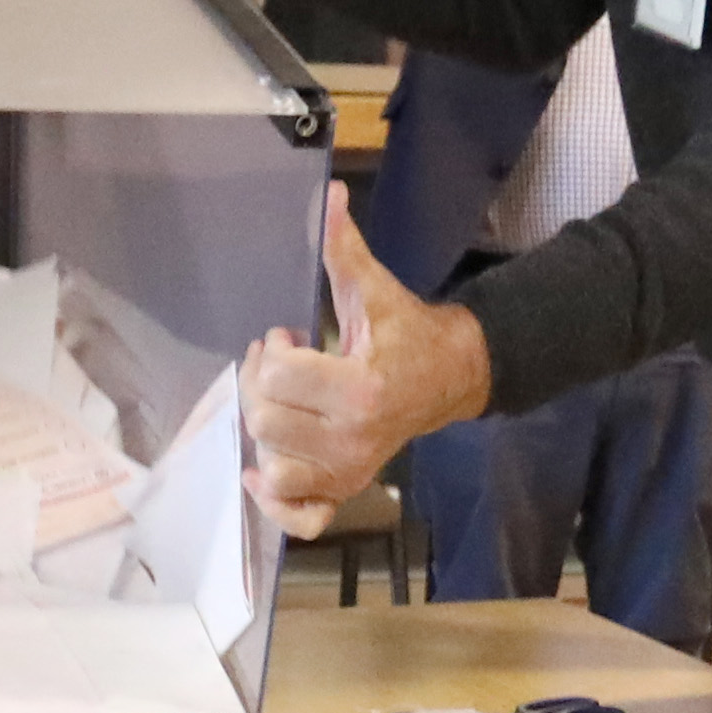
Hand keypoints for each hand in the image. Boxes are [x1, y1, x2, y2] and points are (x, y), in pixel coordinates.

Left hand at [247, 188, 489, 538]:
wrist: (451, 377)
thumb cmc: (405, 332)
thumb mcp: (373, 289)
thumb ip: (342, 248)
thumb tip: (329, 194)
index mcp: (360, 388)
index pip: (277, 377)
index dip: (271, 351)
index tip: (288, 337)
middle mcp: (353, 438)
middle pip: (264, 422)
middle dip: (259, 387)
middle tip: (278, 368)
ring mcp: (351, 469)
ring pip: (272, 467)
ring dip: (265, 434)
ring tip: (281, 407)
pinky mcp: (348, 488)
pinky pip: (301, 518)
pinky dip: (276, 503)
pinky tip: (262, 473)